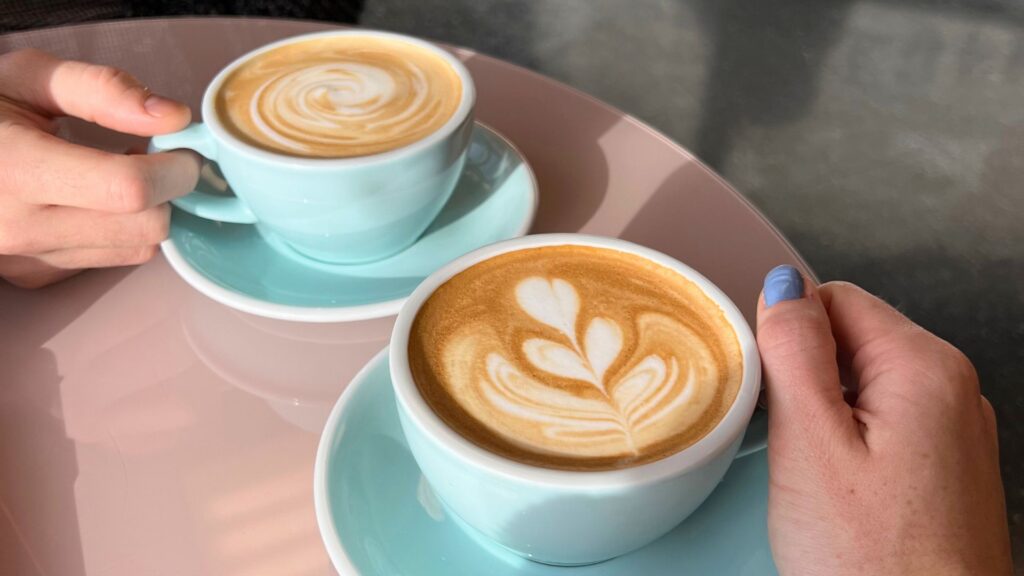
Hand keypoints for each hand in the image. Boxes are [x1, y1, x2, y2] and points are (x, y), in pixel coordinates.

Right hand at [0, 49, 199, 287]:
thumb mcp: (30, 77)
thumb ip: (104, 90)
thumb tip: (175, 117)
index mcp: (13, 167)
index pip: (128, 189)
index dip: (174, 168)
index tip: (182, 149)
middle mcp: (18, 225)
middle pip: (144, 228)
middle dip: (167, 192)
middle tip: (154, 157)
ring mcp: (26, 258)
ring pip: (135, 249)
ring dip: (147, 212)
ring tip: (117, 172)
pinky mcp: (35, 275)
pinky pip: (109, 259)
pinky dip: (119, 230)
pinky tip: (94, 198)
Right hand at [757, 267, 1010, 574]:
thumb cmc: (877, 563)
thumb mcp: (812, 444)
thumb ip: (794, 352)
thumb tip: (784, 286)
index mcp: (924, 367)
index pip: (835, 298)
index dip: (787, 335)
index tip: (768, 388)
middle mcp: (951, 390)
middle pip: (850, 340)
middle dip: (804, 378)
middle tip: (787, 442)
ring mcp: (952, 432)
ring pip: (861, 385)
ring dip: (821, 415)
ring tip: (811, 474)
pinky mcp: (942, 469)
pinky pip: (880, 426)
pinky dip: (846, 445)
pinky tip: (835, 490)